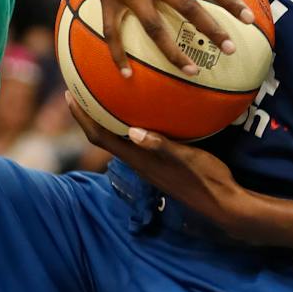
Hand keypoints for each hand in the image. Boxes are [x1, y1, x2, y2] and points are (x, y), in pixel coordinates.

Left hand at [68, 98, 262, 239]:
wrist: (223, 203)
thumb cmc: (206, 179)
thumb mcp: (187, 159)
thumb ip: (161, 146)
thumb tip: (133, 132)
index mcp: (139, 160)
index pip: (101, 137)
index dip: (83, 118)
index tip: (70, 95)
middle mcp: (139, 162)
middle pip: (103, 136)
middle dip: (89, 114)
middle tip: (81, 88)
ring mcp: (149, 165)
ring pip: (118, 139)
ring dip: (107, 119)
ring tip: (105, 95)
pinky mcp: (161, 164)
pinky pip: (137, 140)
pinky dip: (130, 124)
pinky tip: (144, 111)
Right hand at [77, 0, 255, 74]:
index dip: (229, 1)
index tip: (248, 19)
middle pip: (187, 8)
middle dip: (211, 30)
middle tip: (231, 50)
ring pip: (154, 28)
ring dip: (174, 53)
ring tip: (193, 71)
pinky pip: (112, 31)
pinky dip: (117, 54)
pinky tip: (127, 75)